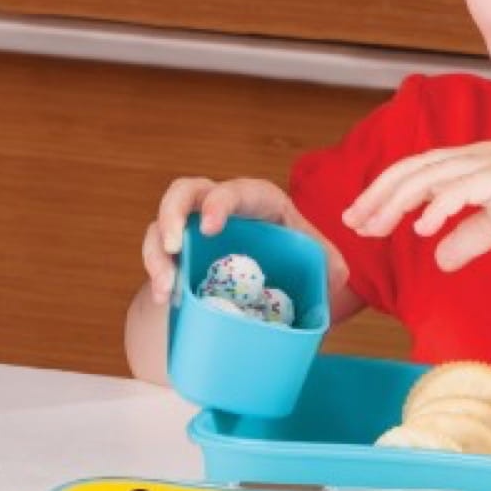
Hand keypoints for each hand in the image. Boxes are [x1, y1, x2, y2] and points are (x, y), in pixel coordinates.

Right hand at [141, 176, 340, 304]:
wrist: (270, 287)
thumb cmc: (295, 263)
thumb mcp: (320, 264)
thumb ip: (331, 266)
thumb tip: (334, 277)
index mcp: (259, 202)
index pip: (239, 191)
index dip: (221, 203)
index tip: (210, 227)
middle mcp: (220, 205)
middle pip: (187, 192)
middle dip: (174, 213)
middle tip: (174, 246)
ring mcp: (194, 227)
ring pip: (163, 222)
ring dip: (158, 252)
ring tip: (166, 287)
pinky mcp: (178, 251)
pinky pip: (156, 251)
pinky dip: (156, 273)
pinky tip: (164, 299)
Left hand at [342, 139, 490, 270]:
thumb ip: (472, 237)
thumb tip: (439, 260)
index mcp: (471, 165)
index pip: (416, 173)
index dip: (384, 192)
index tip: (360, 219)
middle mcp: (474, 158)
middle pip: (412, 170)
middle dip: (378, 196)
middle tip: (352, 224)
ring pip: (431, 176)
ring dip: (398, 201)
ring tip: (375, 226)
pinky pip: (467, 188)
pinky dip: (440, 205)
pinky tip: (423, 226)